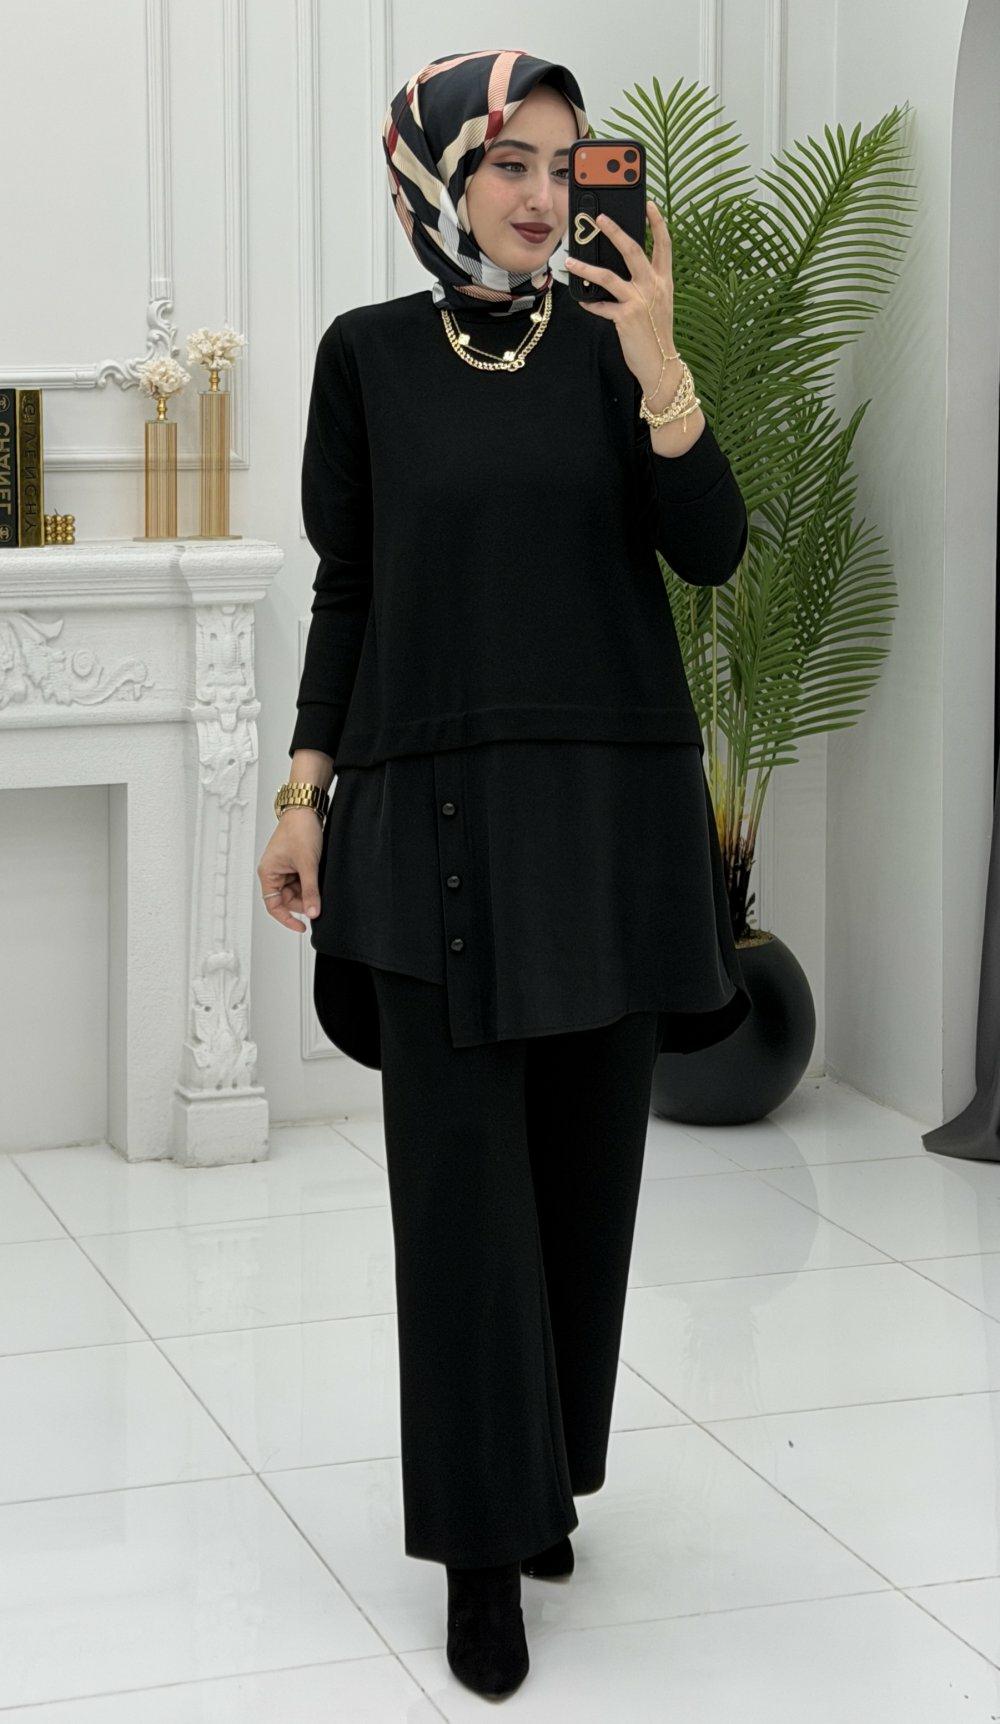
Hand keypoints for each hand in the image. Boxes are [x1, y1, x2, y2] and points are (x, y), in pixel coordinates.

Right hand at [257, 809, 323, 932]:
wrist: (307, 809)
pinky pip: (302, 881)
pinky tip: (319, 879)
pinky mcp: (295, 864)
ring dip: (309, 892)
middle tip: (319, 902)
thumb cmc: (299, 830)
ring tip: (320, 884)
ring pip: (297, 891)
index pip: (274, 906)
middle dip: (304, 903)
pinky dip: (311, 884)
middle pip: (288, 900)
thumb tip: (313, 913)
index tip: (302, 927)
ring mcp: (285, 869)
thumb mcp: (308, 865)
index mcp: (268, 873)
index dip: (287, 919)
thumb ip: (311, 891)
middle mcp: (274, 873)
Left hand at [565, 199, 674, 395]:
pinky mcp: (625, 317)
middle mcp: (653, 287)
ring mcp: (639, 301)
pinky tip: (583, 301)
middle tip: (600, 218)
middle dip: (615, 231)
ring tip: (570, 260)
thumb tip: (619, 272)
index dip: (658, 223)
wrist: (660, 364)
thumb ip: (644, 285)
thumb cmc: (656, 333)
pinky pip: (601, 305)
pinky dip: (590, 303)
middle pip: (633, 250)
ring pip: (608, 276)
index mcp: (663, 281)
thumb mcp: (658, 304)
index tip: (650, 204)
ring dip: (586, 267)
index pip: (664, 245)